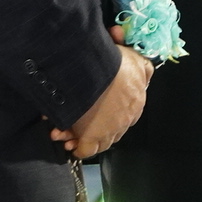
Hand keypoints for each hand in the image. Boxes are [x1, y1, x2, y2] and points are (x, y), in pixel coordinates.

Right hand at [50, 27, 151, 157]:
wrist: (96, 72)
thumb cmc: (115, 62)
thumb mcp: (134, 57)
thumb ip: (137, 61)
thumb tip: (127, 51)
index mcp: (137, 101)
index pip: (128, 115)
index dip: (112, 114)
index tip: (97, 110)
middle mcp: (126, 119)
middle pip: (111, 130)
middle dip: (94, 126)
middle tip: (78, 121)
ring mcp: (110, 130)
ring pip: (98, 141)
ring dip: (80, 135)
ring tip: (65, 129)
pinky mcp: (92, 137)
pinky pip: (85, 150)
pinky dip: (76, 147)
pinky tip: (64, 138)